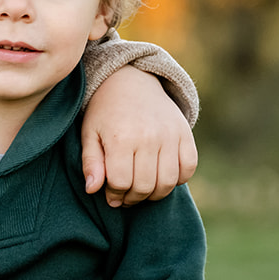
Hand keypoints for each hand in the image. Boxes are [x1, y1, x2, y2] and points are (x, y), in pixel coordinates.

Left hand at [81, 65, 196, 205]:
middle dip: (133, 199)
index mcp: (120, 138)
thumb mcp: (90, 134)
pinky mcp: (184, 132)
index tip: (110, 195)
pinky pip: (188, 167)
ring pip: (167, 182)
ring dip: (155, 195)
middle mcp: (148, 137)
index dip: (114, 195)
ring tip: (142, 190)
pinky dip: (178, 179)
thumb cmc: (105, 112)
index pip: (120, 182)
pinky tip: (162, 176)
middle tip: (125, 197)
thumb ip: (91, 163)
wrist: (130, 81)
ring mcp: (169, 135)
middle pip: (144, 186)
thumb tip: (92, 190)